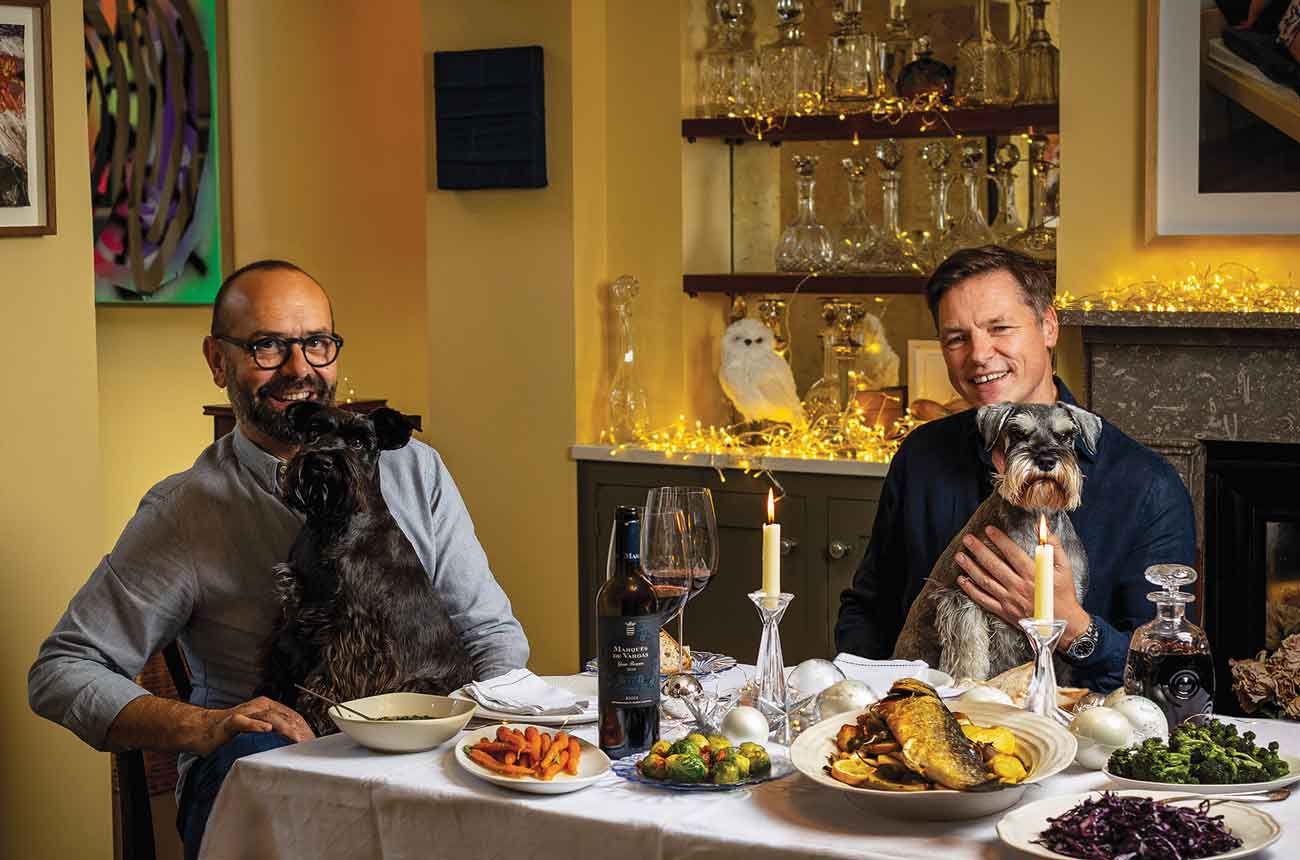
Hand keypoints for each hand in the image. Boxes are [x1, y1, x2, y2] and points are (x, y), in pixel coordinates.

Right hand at [189, 696, 314, 756]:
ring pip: (268, 716)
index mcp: (267, 707)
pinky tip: (265, 729)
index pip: (292, 716)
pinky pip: (243, 721)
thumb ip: (274, 735)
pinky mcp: (229, 721)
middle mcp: (258, 707)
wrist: (201, 729)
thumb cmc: (230, 732)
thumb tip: (295, 745)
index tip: (314, 742)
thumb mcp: (257, 731)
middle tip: (309, 744)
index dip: (305, 728)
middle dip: (299, 730)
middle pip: (285, 715)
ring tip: (296, 738)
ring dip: (284, 727)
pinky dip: (255, 725)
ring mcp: (244, 712)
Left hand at [955, 524, 1087, 646]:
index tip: (988, 529)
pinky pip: (984, 600)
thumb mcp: (1064, 567)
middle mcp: (1018, 586)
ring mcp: (1009, 600)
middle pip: (994, 565)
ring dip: (971, 568)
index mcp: (1033, 574)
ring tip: (959, 556)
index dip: (999, 539)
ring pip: (986, 581)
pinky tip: (962, 580)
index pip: (1012, 552)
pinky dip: (971, 590)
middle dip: (979, 550)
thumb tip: (1042, 525)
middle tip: (967, 539)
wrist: (1064, 624)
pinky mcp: (1005, 612)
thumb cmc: (1064, 594)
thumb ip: (1052, 545)